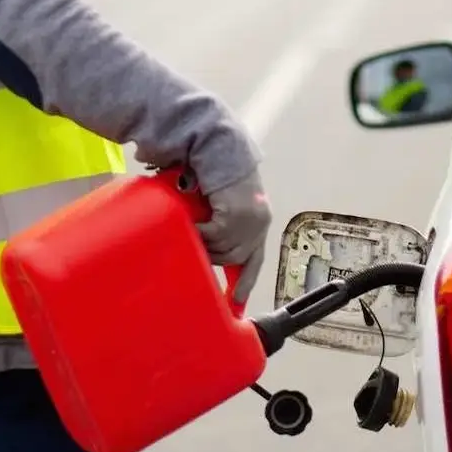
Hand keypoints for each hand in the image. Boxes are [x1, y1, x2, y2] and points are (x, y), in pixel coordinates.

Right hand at [195, 171, 272, 304]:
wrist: (217, 147)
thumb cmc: (215, 172)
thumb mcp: (222, 204)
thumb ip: (219, 224)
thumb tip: (203, 246)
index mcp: (258, 222)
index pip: (254, 260)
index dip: (244, 282)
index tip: (236, 304)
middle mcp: (259, 224)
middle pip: (233, 258)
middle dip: (214, 255)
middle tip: (197, 244)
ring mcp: (249, 222)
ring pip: (221, 251)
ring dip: (204, 242)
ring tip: (192, 227)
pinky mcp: (236, 217)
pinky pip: (213, 237)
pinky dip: (200, 232)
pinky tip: (193, 222)